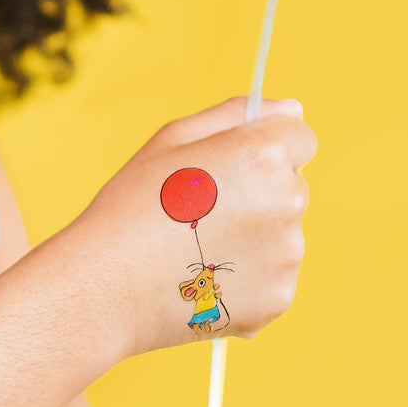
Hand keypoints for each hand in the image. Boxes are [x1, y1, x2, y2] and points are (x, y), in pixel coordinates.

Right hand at [68, 96, 315, 358]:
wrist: (107, 288)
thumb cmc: (135, 203)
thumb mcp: (176, 138)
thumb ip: (237, 115)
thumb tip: (293, 109)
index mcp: (264, 155)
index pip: (300, 138)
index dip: (263, 147)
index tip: (229, 165)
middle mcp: (287, 202)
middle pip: (292, 185)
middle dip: (259, 191)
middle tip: (201, 208)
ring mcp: (287, 255)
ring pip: (283, 232)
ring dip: (254, 234)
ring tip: (197, 245)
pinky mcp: (279, 297)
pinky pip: (274, 273)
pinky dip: (248, 274)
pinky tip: (204, 274)